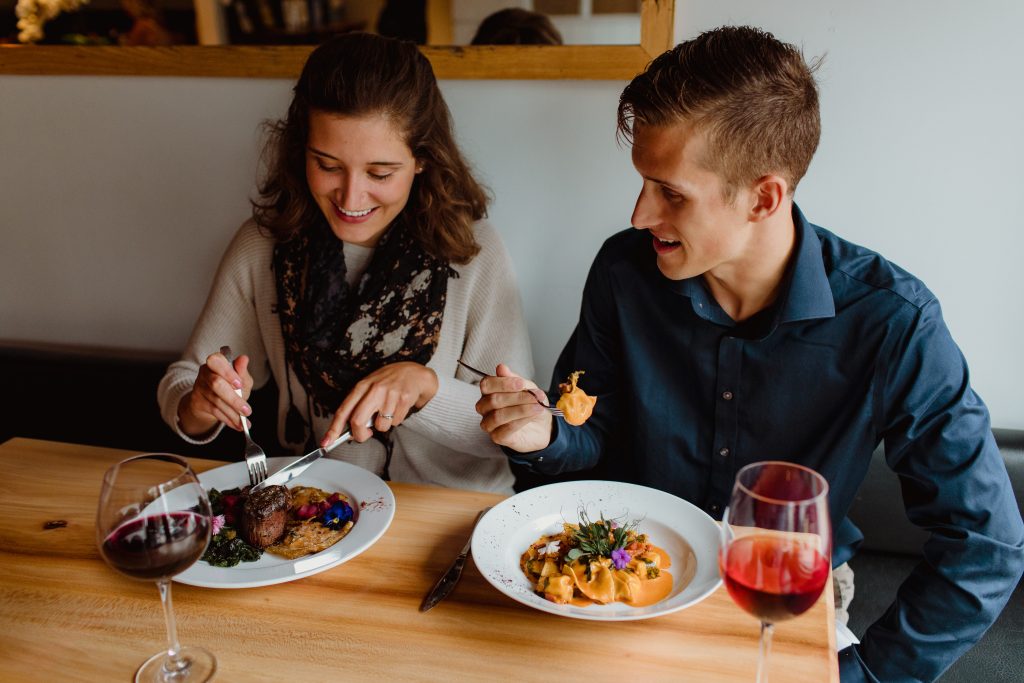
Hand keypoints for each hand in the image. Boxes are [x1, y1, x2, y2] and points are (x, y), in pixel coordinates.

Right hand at [177, 350, 252, 436]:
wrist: (213, 402)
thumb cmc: (231, 386)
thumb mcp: (240, 380)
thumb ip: (242, 372)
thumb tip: (244, 359)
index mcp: (216, 362)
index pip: (217, 361)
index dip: (227, 372)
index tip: (239, 384)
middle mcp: (205, 373)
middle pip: (216, 384)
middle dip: (233, 399)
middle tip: (246, 410)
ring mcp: (199, 387)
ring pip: (216, 401)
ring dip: (232, 413)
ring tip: (244, 420)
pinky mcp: (197, 401)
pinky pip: (213, 411)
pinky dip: (227, 419)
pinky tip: (236, 424)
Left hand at [321, 362, 437, 446]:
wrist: (413, 373)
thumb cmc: (388, 382)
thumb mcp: (369, 387)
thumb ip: (359, 404)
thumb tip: (349, 428)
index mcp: (362, 386)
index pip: (343, 411)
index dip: (333, 429)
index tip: (326, 442)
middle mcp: (374, 390)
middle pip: (358, 422)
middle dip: (360, 435)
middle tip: (366, 434)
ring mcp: (389, 395)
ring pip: (381, 426)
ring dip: (383, 425)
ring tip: (388, 412)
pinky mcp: (403, 400)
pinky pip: (395, 422)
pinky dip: (395, 420)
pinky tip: (397, 408)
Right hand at [476, 363, 552, 452]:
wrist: (542, 425)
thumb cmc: (530, 404)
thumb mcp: (527, 388)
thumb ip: (514, 378)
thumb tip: (501, 368)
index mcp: (489, 392)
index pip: (486, 384)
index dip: (503, 383)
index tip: (521, 384)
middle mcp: (485, 407)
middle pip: (493, 400)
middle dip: (517, 397)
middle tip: (535, 397)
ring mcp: (489, 423)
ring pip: (498, 415)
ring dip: (521, 410)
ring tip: (538, 407)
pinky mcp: (497, 437)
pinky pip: (505, 429)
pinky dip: (521, 421)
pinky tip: (532, 416)